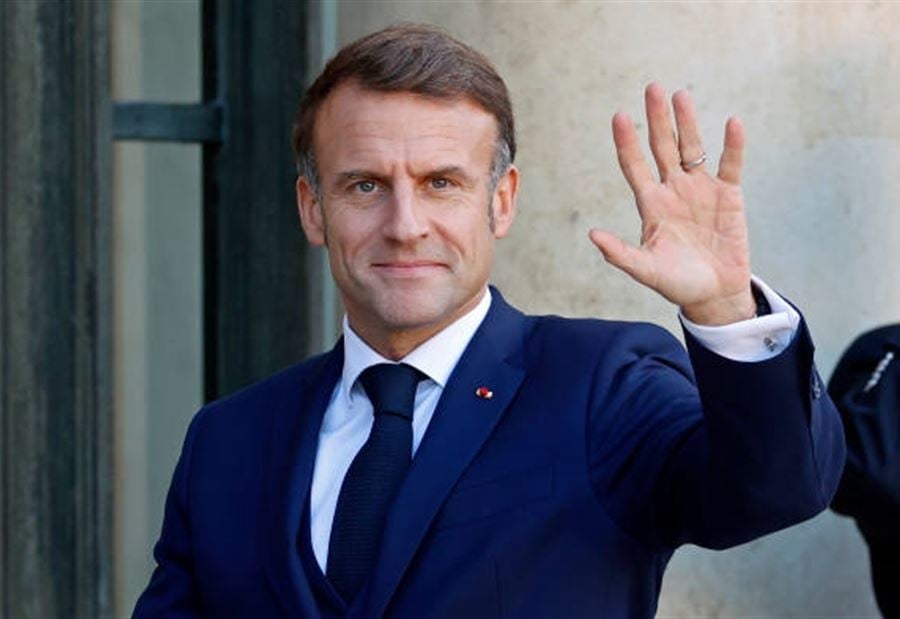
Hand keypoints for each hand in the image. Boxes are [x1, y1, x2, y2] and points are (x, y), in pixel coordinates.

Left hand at [589, 83, 755, 325]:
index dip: (626, 142)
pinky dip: (733, 145)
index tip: (619, 116)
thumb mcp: (646, 270)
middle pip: (662, 147)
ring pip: (692, 148)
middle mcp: (673, 190)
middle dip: (656, 119)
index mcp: (651, 204)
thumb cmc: (677, 284)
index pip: (635, 166)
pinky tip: (732, 123)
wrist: (715, 294)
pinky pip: (731, 164)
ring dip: (687, 122)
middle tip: (652, 88)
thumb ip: (620, 254)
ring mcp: (700, 189)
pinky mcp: (729, 195)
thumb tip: (592, 235)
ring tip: (680, 95)